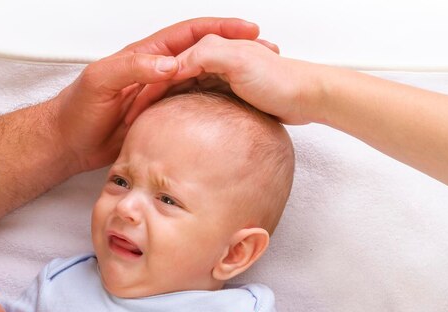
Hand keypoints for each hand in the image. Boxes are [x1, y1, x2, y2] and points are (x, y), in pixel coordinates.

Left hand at [50, 18, 259, 174]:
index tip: (247, 28)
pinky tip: (231, 114)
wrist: (68, 143)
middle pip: (203, 55)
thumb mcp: (101, 81)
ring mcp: (161, 96)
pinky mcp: (161, 119)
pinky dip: (213, 107)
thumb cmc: (77, 109)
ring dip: (229, 80)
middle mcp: (157, 72)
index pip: (189, 34)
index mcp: (146, 56)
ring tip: (258, 83)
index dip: (219, 27)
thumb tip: (172, 64)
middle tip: (264, 54)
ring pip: (202, 82)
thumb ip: (133, 67)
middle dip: (234, 51)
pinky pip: (192, 108)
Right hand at [129, 36, 316, 125]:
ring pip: (186, 90)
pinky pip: (203, 103)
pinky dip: (189, 112)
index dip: (152, 82)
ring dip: (170, 103)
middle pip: (177, 77)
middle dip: (156, 93)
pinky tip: (183, 126)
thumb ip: (203, 55)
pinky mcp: (234, 97)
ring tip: (152, 122)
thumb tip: (172, 66)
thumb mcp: (236, 61)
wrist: (310, 97)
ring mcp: (224, 80)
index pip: (172, 64)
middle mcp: (215, 62)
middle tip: (137, 116)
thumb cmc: (280, 79)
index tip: (137, 105)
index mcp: (212, 49)